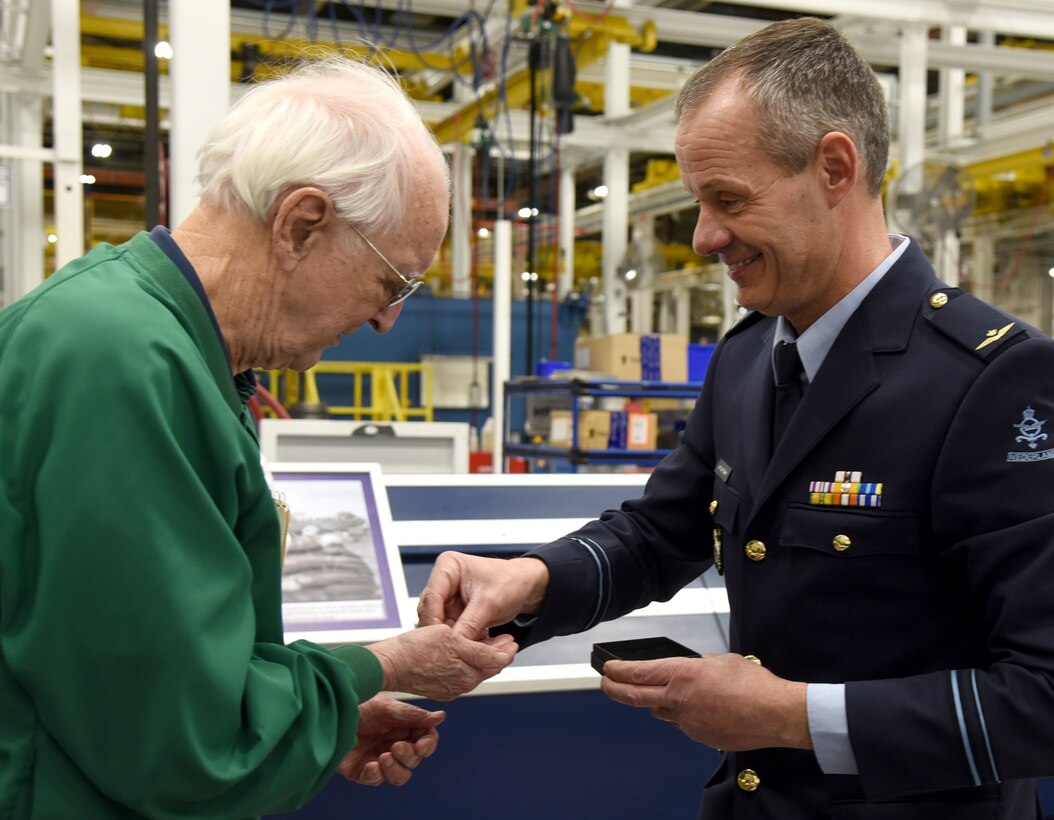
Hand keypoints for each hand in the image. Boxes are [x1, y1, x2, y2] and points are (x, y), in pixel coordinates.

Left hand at [336, 695, 443, 785]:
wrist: (330, 712)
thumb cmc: (358, 705)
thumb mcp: (387, 707)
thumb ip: (414, 715)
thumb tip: (441, 717)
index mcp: (403, 728)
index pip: (425, 741)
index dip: (427, 745)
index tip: (421, 745)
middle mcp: (393, 745)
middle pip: (414, 761)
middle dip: (407, 756)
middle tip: (395, 747)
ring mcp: (379, 759)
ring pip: (400, 776)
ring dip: (395, 770)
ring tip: (383, 757)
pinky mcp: (362, 771)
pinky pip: (375, 780)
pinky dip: (375, 775)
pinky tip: (370, 765)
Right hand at [370, 624, 517, 699]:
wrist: (389, 664)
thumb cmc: (415, 650)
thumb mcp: (452, 640)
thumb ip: (479, 649)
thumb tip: (501, 656)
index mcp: (467, 674)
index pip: (496, 662)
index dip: (507, 650)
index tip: (513, 640)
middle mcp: (461, 684)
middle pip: (487, 667)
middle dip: (498, 652)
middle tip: (506, 639)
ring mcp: (450, 687)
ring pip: (473, 670)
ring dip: (482, 656)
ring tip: (486, 641)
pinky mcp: (439, 686)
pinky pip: (459, 673)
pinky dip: (467, 662)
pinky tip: (464, 650)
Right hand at [417, 552, 549, 637]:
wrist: (527, 587)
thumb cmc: (512, 582)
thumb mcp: (489, 603)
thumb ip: (469, 624)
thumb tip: (453, 646)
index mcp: (448, 566)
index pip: (431, 596)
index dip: (434, 621)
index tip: (440, 640)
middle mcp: (444, 581)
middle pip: (432, 612)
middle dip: (444, 632)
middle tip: (453, 649)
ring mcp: (448, 598)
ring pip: (440, 624)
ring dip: (454, 639)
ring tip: (470, 648)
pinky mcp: (455, 611)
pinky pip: (451, 630)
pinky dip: (461, 640)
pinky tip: (473, 646)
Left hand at [600, 653, 810, 751]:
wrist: (774, 713)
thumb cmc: (753, 685)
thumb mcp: (723, 660)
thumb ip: (702, 663)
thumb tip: (696, 665)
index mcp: (683, 675)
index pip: (639, 673)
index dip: (619, 671)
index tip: (608, 669)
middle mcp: (679, 699)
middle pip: (635, 697)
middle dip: (615, 690)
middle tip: (605, 684)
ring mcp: (688, 721)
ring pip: (662, 711)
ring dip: (659, 703)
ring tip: (668, 694)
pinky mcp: (700, 736)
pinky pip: (685, 724)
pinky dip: (687, 716)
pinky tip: (704, 709)